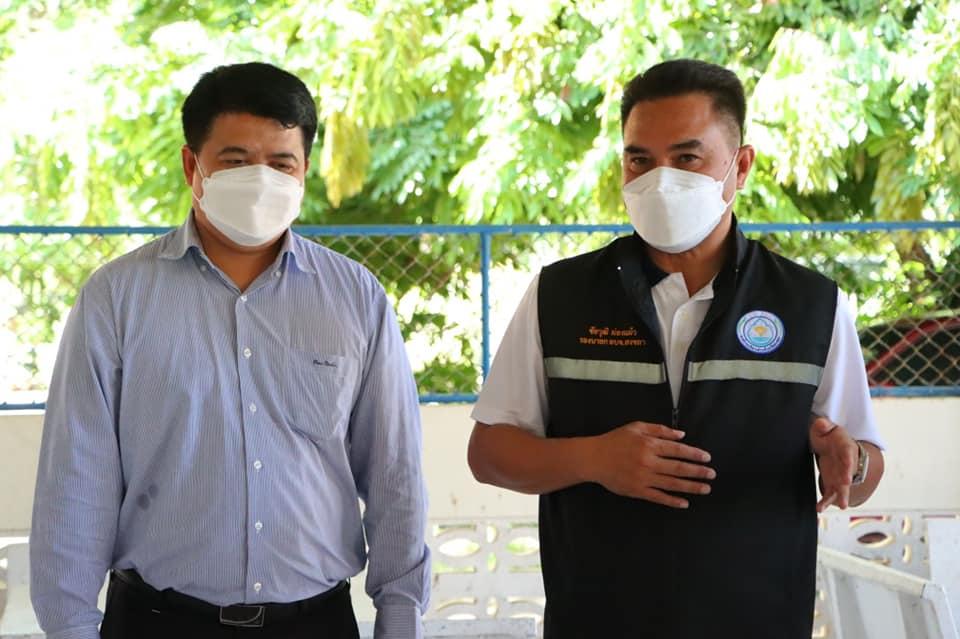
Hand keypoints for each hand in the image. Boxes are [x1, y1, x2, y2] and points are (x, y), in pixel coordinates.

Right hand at [588, 421, 714, 507]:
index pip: (678, 450)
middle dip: (698, 471)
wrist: (594, 458)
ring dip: (691, 487)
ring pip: (672, 484)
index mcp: (649, 444)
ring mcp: (643, 478)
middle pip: (679, 468)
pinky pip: (658, 497)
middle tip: (712, 474)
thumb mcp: (636, 427)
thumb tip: (681, 435)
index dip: (694, 454)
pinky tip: (684, 503)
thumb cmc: (615, 440)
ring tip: (706, 488)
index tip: (707, 458)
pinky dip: (672, 501)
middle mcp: (649, 461)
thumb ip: (660, 430)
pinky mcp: (637, 490)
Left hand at [809, 416, 858, 511]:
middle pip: (847, 472)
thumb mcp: (828, 427)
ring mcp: (840, 475)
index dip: (848, 459)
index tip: (849, 463)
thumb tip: (821, 424)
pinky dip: (826, 502)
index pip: (848, 454)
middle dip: (846, 478)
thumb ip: (824, 426)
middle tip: (845, 484)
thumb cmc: (832, 437)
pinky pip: (830, 494)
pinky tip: (819, 509)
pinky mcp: (833, 483)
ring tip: (843, 505)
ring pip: (843, 487)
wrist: (835, 446)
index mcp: (846, 448)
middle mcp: (846, 465)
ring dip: (842, 496)